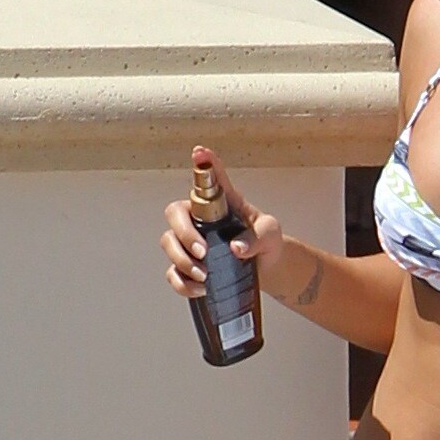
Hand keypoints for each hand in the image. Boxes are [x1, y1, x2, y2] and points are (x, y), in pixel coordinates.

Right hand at [160, 145, 283, 297]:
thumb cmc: (268, 243)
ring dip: (182, 260)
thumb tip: (236, 248)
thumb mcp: (270, 234)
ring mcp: (192, 242)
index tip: (200, 152)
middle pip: (174, 214)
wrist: (269, 269)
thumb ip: (258, 237)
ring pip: (168, 243)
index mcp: (223, 203)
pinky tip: (200, 287)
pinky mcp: (190, 266)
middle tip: (202, 252)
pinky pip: (173, 273)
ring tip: (204, 276)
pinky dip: (182, 282)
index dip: (204, 164)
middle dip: (184, 234)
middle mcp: (202, 219)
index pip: (211, 179)